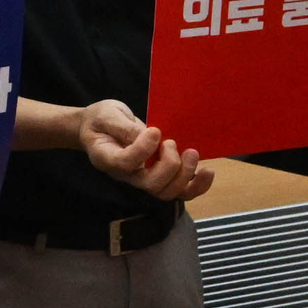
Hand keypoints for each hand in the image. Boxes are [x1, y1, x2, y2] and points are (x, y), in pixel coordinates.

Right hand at [78, 100, 215, 200]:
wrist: (99, 128)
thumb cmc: (101, 120)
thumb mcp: (108, 116)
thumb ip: (125, 127)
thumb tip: (152, 135)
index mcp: (108, 159)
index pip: (126, 164)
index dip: (143, 150)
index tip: (154, 131)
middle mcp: (127, 175)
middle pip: (151, 185)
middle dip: (169, 165)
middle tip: (171, 142)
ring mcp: (143, 179)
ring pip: (167, 192)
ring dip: (185, 175)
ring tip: (192, 153)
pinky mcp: (159, 177)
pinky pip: (180, 192)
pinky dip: (197, 185)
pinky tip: (208, 171)